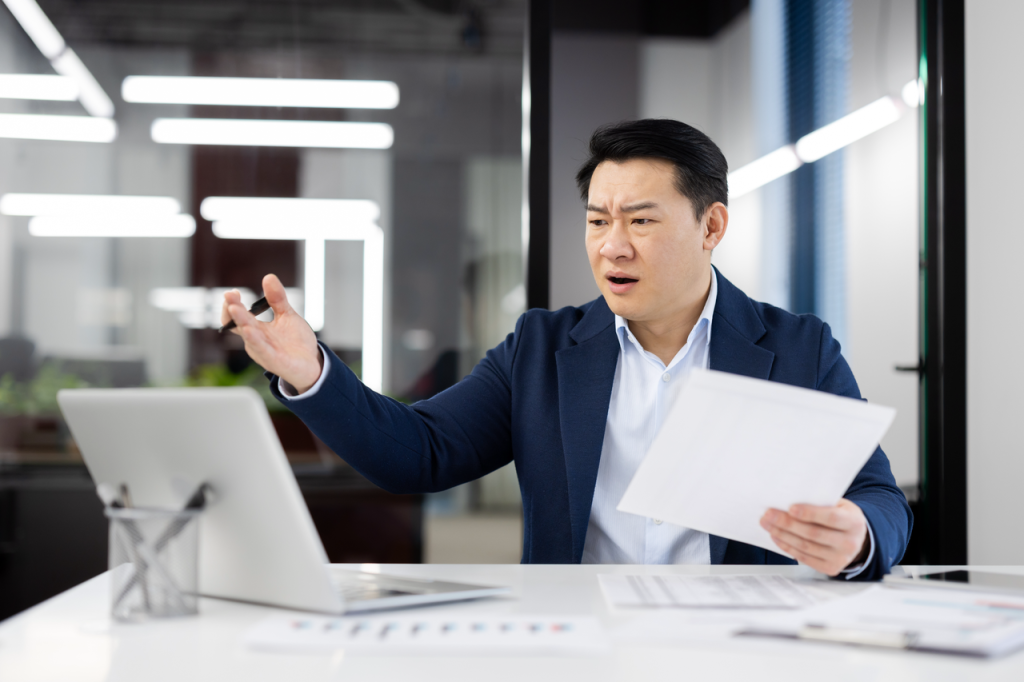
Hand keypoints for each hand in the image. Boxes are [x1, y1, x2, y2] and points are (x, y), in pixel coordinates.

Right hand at [221, 274, 321, 392]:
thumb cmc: (297, 342)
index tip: (233, 292)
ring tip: (235, 308)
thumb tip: (268, 277)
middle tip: (229, 295)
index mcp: (257, 329)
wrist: (312, 363)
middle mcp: (256, 340)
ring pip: (248, 336)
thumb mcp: (287, 315)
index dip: (232, 305)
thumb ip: (277, 299)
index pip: (237, 317)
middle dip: (233, 309)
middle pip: (239, 324)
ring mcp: (263, 351)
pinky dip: (254, 340)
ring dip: (241, 322)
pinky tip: (248, 330)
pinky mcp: (274, 361)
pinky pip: (262, 350)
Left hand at [759, 499, 868, 575]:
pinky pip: (804, 558)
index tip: (790, 508)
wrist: (855, 539)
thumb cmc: (842, 517)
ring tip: (768, 524)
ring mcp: (841, 558)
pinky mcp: (830, 568)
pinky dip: (788, 547)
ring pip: (806, 547)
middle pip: (813, 534)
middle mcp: (850, 543)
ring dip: (783, 535)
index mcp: (854, 522)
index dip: (810, 513)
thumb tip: (790, 499)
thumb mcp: (839, 505)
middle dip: (787, 523)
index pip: (831, 518)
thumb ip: (820, 503)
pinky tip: (777, 537)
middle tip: (768, 514)